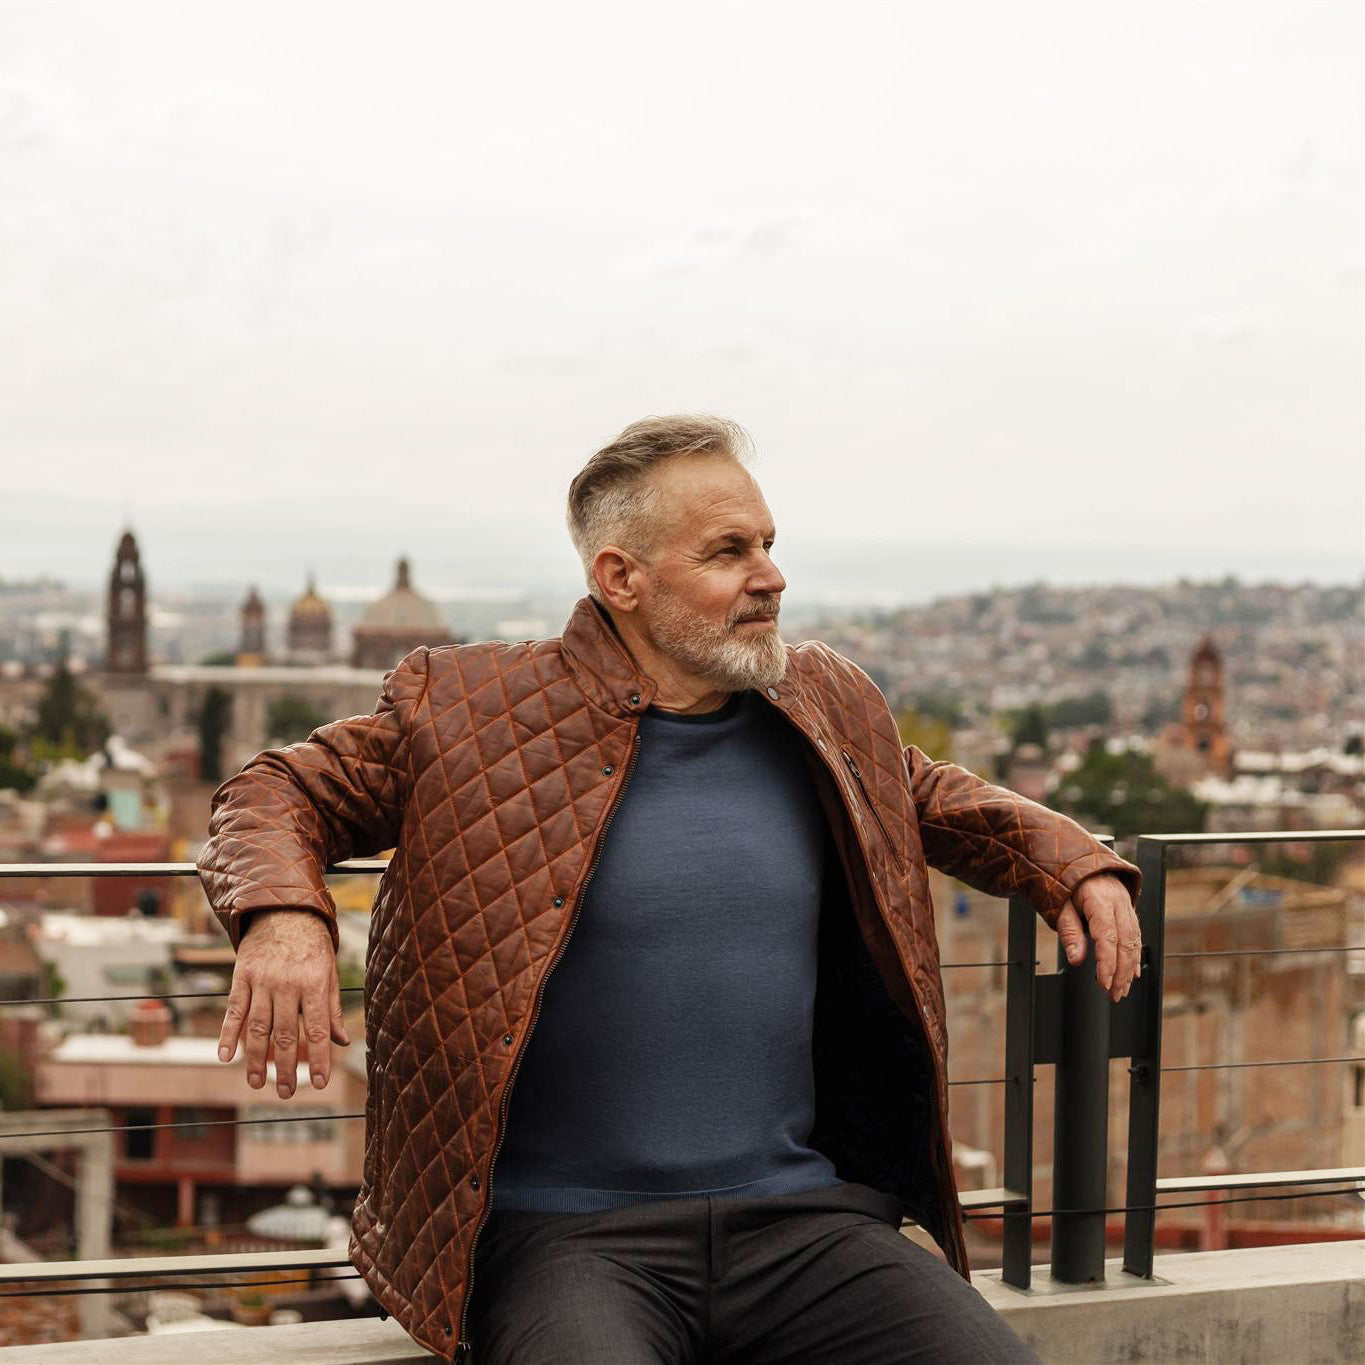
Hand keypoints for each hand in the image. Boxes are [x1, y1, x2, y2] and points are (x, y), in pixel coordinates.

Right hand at [218, 910, 349, 1096]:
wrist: (283, 910)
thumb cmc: (312, 945)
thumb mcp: (329, 971)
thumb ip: (332, 1007)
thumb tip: (341, 1041)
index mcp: (314, 982)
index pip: (317, 1028)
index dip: (318, 1058)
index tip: (319, 1083)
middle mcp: (288, 983)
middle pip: (286, 1033)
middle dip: (287, 1067)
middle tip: (287, 1093)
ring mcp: (262, 980)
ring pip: (259, 1027)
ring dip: (257, 1059)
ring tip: (258, 1083)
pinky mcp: (242, 976)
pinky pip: (234, 1009)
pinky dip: (228, 1034)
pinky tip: (225, 1056)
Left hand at [1054, 873, 1142, 1002]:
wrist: (1079, 859)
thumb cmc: (1066, 880)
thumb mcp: (1059, 903)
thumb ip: (1069, 931)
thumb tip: (1076, 959)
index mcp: (1100, 898)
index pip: (1108, 936)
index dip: (1107, 963)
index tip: (1104, 983)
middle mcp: (1118, 901)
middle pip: (1125, 942)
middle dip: (1120, 972)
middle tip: (1113, 994)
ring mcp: (1127, 905)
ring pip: (1134, 941)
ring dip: (1129, 968)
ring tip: (1121, 989)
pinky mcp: (1128, 910)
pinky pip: (1135, 935)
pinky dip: (1134, 956)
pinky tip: (1132, 972)